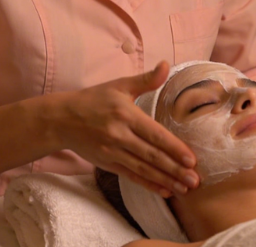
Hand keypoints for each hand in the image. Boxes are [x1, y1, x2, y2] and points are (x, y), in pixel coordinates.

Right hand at [51, 61, 199, 197]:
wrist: (61, 119)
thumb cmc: (93, 100)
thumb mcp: (119, 85)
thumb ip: (145, 79)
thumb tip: (165, 64)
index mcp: (126, 114)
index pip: (155, 134)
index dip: (174, 148)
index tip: (192, 159)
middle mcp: (119, 135)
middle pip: (152, 156)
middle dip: (175, 169)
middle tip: (195, 180)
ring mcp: (112, 152)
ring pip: (143, 169)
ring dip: (166, 180)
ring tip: (185, 189)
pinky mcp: (107, 164)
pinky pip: (131, 176)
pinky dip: (149, 185)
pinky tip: (164, 191)